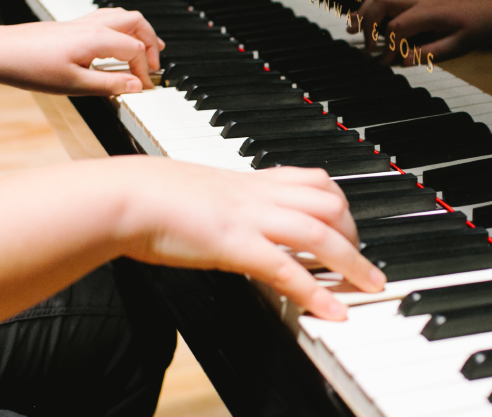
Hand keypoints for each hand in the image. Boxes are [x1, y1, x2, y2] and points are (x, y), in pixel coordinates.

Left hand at [0, 8, 163, 94]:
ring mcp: (83, 23)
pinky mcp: (73, 25)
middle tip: (155, 66)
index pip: (135, 51)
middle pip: (137, 23)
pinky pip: (108, 18)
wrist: (0, 52)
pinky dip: (123, 29)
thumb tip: (136, 86)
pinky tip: (119, 42)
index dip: (144, 71)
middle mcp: (93, 25)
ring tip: (148, 50)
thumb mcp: (74, 84)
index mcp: (97, 39)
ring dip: (140, 32)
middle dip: (152, 43)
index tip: (144, 89)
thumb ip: (109, 84)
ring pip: (124, 16)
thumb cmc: (31, 67)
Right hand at [110, 158, 385, 319]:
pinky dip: (315, 292)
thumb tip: (229, 220)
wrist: (121, 196)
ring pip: (320, 233)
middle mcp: (257, 194)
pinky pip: (286, 269)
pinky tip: (332, 312)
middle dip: (356, 233)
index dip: (341, 203)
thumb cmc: (146, 196)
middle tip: (364, 261)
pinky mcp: (235, 245)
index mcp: (249, 181)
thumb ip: (224, 204)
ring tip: (370, 286)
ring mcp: (249, 217)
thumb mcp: (199, 194)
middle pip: (330, 203)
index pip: (314, 180)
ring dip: (352, 262)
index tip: (350, 224)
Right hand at [351, 0, 491, 64]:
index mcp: (431, 13)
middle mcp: (420, 1)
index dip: (387, 47)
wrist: (491, 6)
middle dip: (368, 24)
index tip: (385, 63)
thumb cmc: (478, 25)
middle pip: (383, 3)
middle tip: (367, 49)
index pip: (398, 27)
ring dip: (364, 12)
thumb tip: (403, 61)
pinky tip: (361, 19)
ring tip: (351, 29)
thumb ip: (430, 53)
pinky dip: (371, 8)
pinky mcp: (415, 1)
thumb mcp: (459, 45)